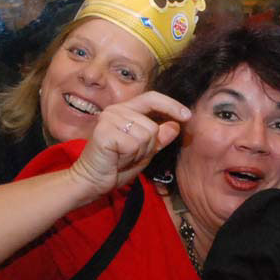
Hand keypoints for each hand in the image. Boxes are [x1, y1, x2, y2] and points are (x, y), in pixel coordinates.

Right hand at [67, 92, 188, 197]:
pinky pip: (134, 144)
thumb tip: (176, 125)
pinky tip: (117, 158)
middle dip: (148, 146)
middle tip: (129, 155)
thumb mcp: (145, 151)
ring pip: (146, 135)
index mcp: (125, 110)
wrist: (92, 181)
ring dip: (139, 152)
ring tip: (122, 157)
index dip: (171, 105)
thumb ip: (160, 138)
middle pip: (152, 126)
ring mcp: (108, 119)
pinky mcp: (104, 131)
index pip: (152, 98)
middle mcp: (115, 110)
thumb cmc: (116, 166)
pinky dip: (130, 156)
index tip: (187, 116)